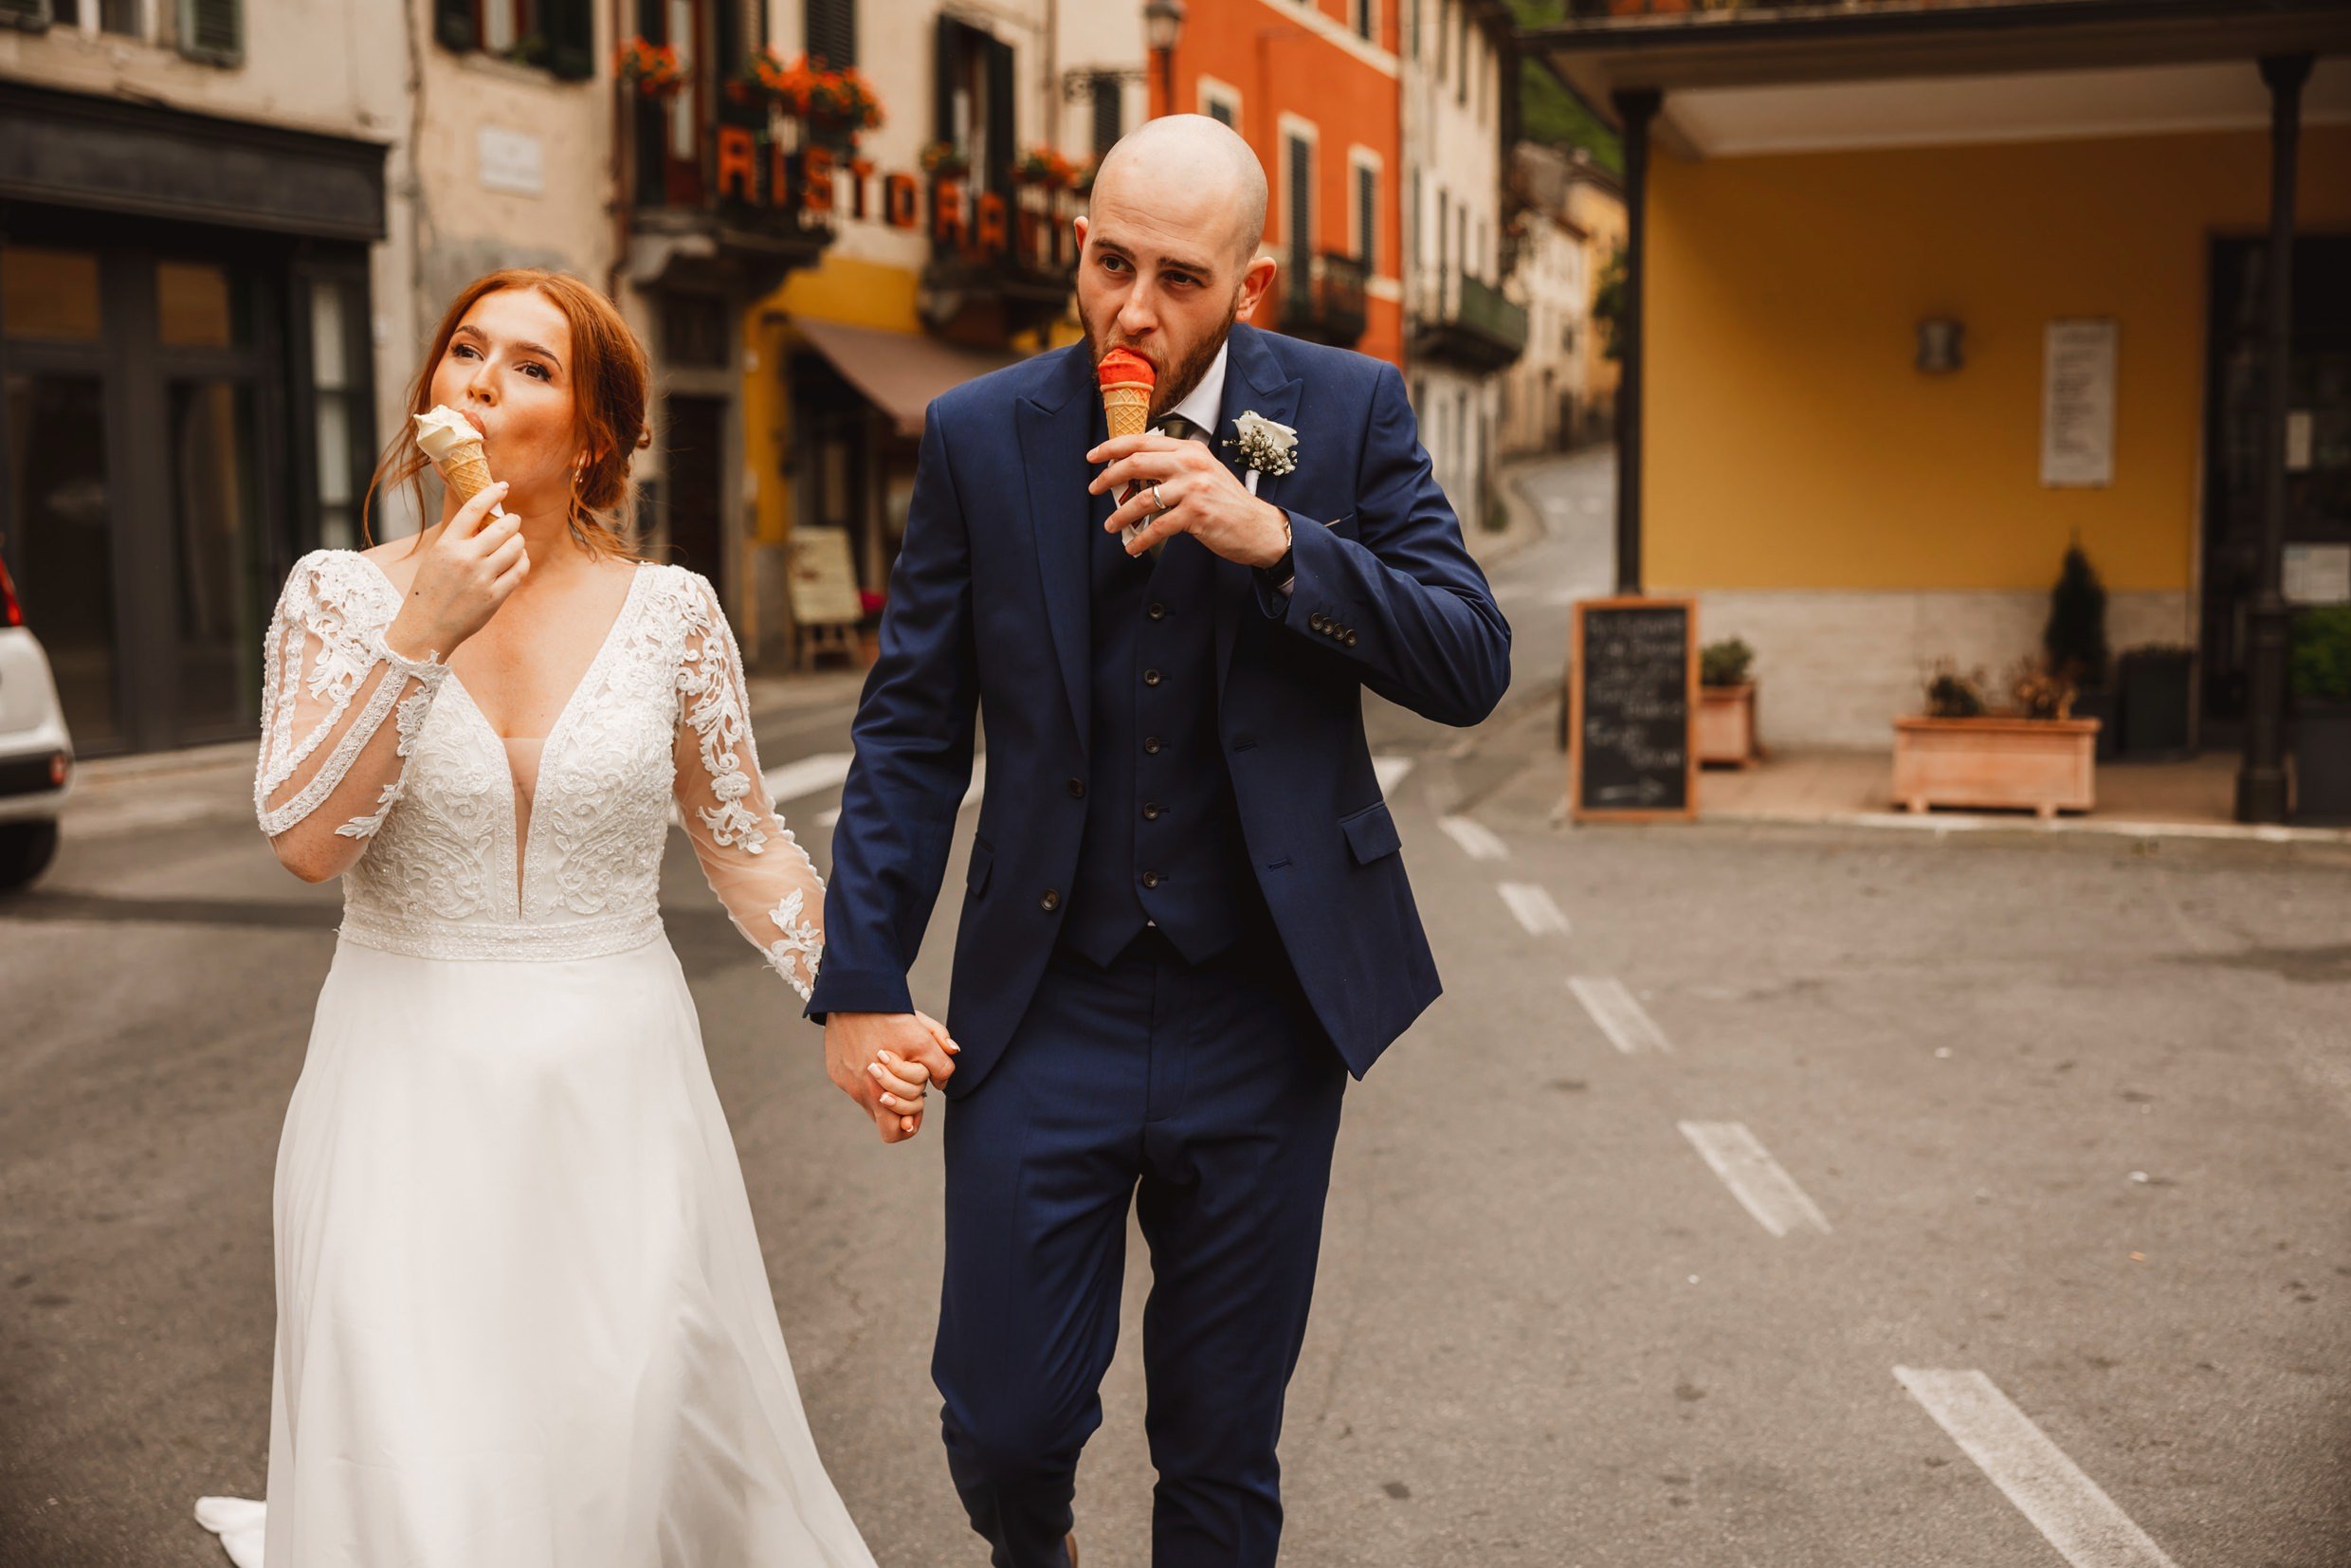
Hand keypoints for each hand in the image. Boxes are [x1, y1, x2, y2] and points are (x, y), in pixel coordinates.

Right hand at [384, 482, 525, 658]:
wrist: (426, 628)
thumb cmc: (430, 591)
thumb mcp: (437, 557)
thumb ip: (460, 540)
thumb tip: (488, 521)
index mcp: (447, 545)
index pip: (473, 509)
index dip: (492, 493)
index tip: (503, 486)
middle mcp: (465, 558)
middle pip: (503, 527)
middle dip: (513, 522)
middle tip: (512, 523)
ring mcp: (482, 578)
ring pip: (515, 547)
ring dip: (518, 541)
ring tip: (514, 543)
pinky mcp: (495, 596)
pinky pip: (520, 570)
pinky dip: (522, 561)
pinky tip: (517, 560)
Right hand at [824, 1009, 959, 1142]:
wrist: (853, 991)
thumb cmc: (890, 1014)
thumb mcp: (924, 1035)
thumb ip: (941, 1064)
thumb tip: (942, 1084)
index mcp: (879, 1092)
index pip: (896, 1132)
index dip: (912, 1120)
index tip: (919, 1101)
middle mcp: (858, 1091)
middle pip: (885, 1117)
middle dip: (903, 1101)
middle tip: (911, 1076)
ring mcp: (844, 1081)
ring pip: (871, 1098)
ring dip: (887, 1087)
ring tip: (895, 1061)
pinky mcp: (835, 1069)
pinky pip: (855, 1083)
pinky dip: (869, 1074)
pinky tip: (876, 1049)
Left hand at [1087, 433, 1289, 567]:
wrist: (1258, 527)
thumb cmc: (1227, 503)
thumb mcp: (1202, 473)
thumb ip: (1174, 467)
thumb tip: (1134, 472)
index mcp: (1190, 449)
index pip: (1142, 441)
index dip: (1112, 447)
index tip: (1094, 456)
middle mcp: (1191, 464)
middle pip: (1136, 463)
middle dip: (1108, 477)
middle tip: (1093, 489)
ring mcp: (1194, 488)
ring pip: (1142, 499)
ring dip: (1120, 515)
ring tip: (1110, 524)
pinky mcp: (1196, 514)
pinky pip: (1156, 527)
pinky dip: (1140, 540)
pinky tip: (1132, 547)